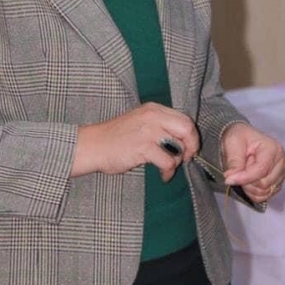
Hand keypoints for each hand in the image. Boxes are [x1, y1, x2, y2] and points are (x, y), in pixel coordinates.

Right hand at [72, 102, 199, 181]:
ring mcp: (148, 131)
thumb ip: (159, 125)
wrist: (93, 145)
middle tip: (186, 158)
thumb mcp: (140, 121)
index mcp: (153, 109)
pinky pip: (168, 161)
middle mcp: (153, 116)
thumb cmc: (115, 137)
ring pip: (179, 147)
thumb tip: (183, 139)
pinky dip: (168, 172)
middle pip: (187, 129)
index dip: (191, 135)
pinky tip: (163, 175)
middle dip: (192, 146)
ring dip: (177, 161)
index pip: (184, 119)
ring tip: (168, 168)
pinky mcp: (143, 147)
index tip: (189, 148)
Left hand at [221, 123, 284, 202]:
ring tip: (243, 172)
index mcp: (273, 148)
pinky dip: (253, 192)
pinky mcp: (277, 183)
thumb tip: (231, 178)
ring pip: (265, 192)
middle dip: (246, 181)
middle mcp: (281, 162)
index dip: (244, 177)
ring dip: (249, 187)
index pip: (261, 170)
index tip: (229, 179)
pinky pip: (265, 196)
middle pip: (264, 184)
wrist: (241, 139)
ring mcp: (281, 174)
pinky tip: (247, 180)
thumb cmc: (239, 137)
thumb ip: (234, 161)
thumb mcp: (232, 143)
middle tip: (237, 170)